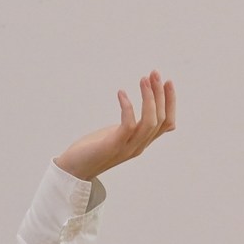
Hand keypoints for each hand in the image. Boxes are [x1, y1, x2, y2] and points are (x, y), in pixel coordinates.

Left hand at [54, 72, 175, 180]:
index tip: (166, 82)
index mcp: (142, 142)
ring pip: (150, 121)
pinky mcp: (114, 146)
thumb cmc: (94, 149)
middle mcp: (139, 145)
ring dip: (149, 98)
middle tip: (154, 73)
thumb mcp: (118, 135)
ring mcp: (128, 147)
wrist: (74, 169)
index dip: (170, 102)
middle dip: (160, 94)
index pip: (167, 122)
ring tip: (143, 79)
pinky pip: (128, 125)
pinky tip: (121, 93)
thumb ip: (131, 127)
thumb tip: (135, 113)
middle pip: (161, 119)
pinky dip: (127, 107)